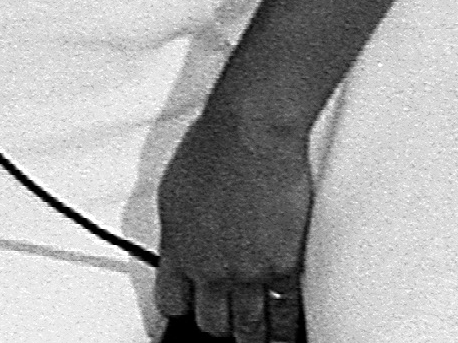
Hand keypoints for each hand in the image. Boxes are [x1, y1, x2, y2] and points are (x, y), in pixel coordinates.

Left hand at [153, 102, 314, 338]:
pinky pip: (285, 312)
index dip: (182, 310)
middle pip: (212, 321)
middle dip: (218, 327)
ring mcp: (248, 271)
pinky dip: (284, 328)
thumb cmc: (211, 148)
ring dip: (252, 335)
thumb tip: (179, 249)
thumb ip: (177, 232)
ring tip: (255, 339)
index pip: (172, 301)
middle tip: (225, 328)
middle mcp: (212, 267)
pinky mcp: (284, 266)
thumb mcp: (173, 192)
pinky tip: (284, 334)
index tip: (189, 313)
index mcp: (179, 250)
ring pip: (249, 325)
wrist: (249, 135)